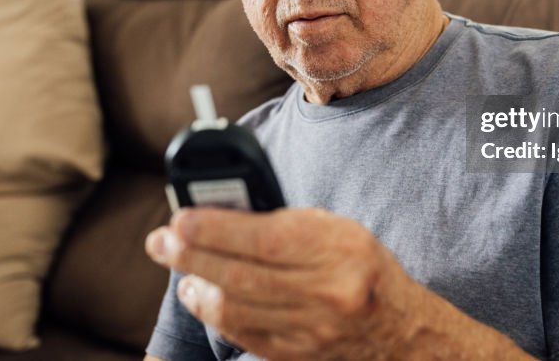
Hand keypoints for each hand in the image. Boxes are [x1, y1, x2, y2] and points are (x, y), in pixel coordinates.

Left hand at [145, 207, 425, 360]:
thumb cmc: (360, 264)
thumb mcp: (335, 228)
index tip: (181, 218)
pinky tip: (200, 294)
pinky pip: (243, 334)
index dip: (216, 229)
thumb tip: (222, 212)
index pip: (265, 238)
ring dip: (197, 286)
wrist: (398, 327)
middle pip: (242, 276)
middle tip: (160, 240)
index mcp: (339, 247)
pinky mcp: (297, 353)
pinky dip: (214, 313)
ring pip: (236, 309)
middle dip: (191, 256)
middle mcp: (328, 290)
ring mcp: (312, 328)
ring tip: (178, 266)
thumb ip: (284, 221)